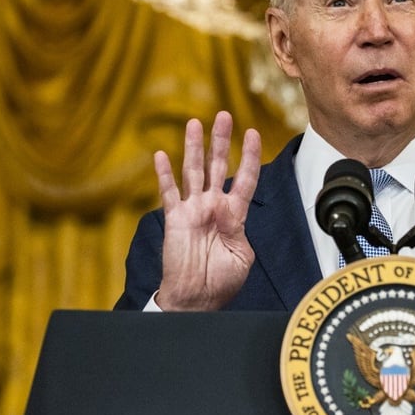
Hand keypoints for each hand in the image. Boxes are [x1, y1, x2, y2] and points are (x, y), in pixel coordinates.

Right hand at [154, 110, 261, 310]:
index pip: (246, 179)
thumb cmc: (221, 281)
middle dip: (221, 140)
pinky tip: (161, 155)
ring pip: (194, 172)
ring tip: (194, 123)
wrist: (196, 299)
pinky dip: (164, 174)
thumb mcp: (242, 256)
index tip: (253, 133)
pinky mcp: (174, 218)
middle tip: (224, 115)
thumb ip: (239, 230)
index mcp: (234, 214)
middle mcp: (213, 206)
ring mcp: (193, 210)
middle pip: (218, 166)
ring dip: (194, 147)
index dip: (250, 156)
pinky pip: (169, 193)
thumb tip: (231, 211)